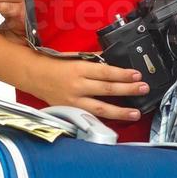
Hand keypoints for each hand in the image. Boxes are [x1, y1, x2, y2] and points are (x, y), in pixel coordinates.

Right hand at [27, 54, 149, 121]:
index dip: (123, 74)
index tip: (136, 75)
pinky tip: (117, 120)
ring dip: (121, 111)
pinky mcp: (71, 110)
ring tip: (136, 113)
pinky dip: (105, 118)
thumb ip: (93, 60)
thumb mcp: (74, 57)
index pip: (105, 72)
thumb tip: (112, 61)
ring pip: (101, 108)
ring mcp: (74, 101)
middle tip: (143, 89)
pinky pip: (91, 115)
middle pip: (107, 89)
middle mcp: (77, 86)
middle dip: (128, 89)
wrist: (33, 75)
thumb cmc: (53, 64)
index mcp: (79, 69)